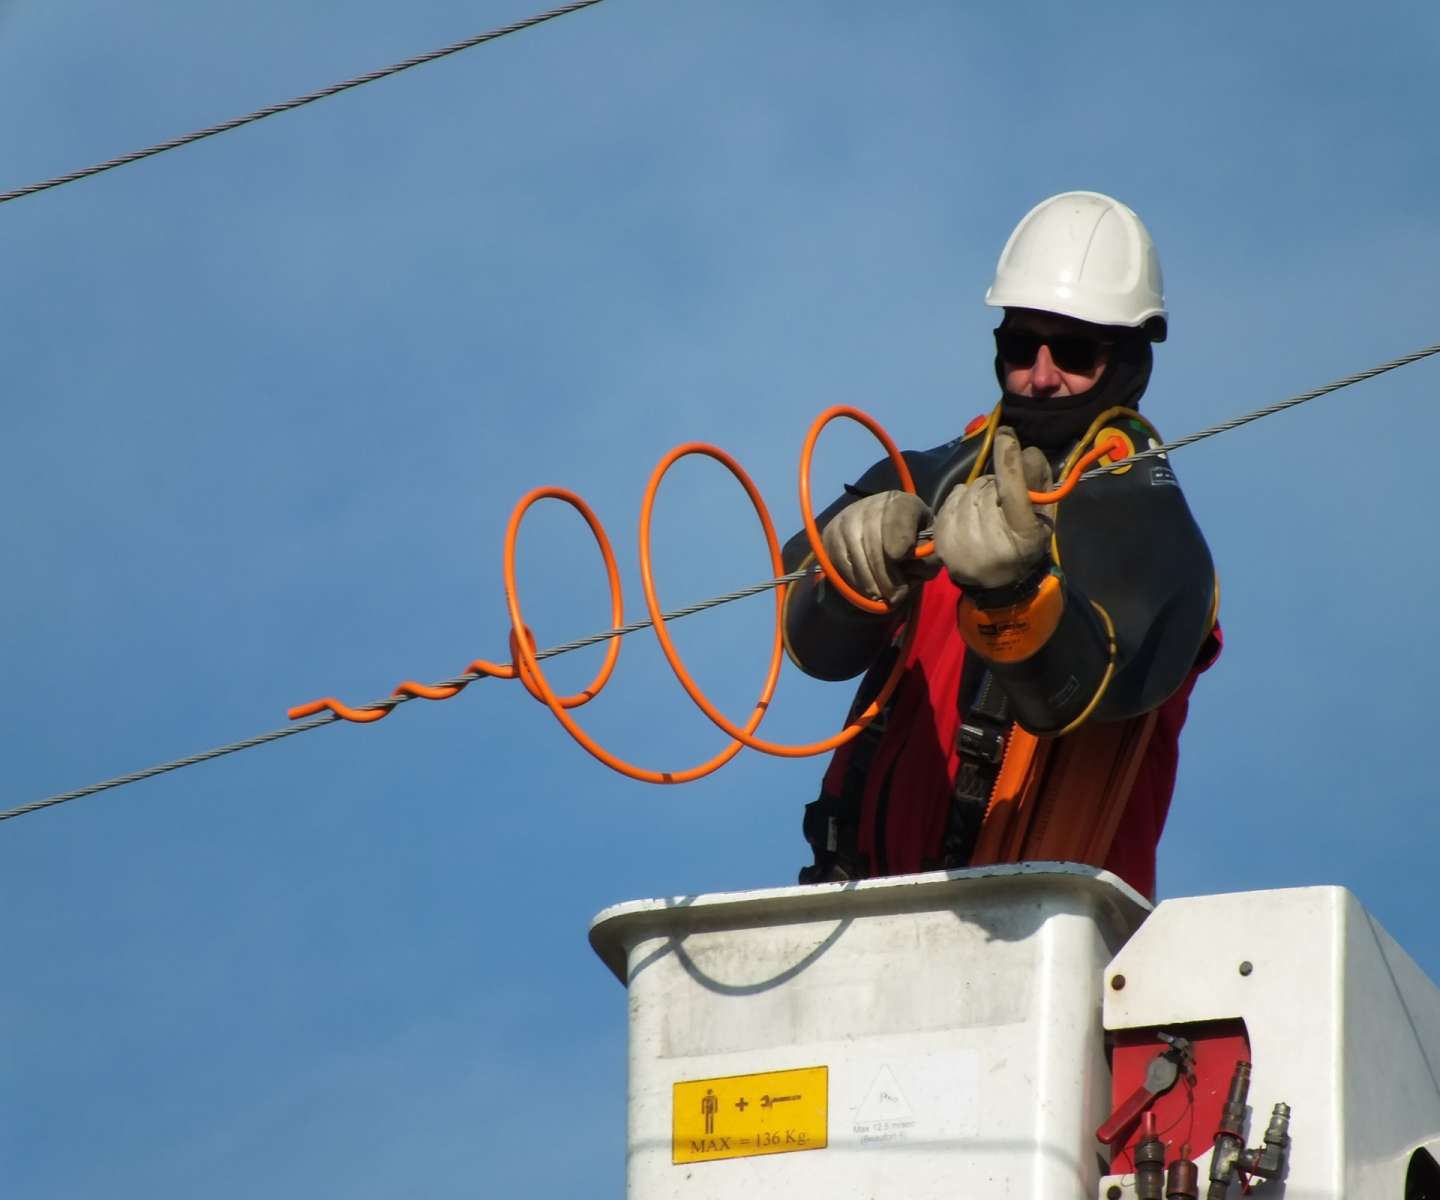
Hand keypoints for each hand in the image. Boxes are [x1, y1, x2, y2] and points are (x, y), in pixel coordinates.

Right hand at [820, 490, 937, 605]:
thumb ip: (928, 556)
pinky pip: (841, 563)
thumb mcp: (928, 545)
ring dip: (871, 582)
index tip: (902, 557)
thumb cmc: (911, 542)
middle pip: (874, 542)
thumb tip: (911, 568)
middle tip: (897, 596)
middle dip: (886, 575)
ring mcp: (846, 518)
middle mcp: (871, 504)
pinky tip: (868, 590)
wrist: (882, 533)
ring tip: (883, 597)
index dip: (899, 536)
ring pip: (856, 555)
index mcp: (901, 502)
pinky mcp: (830, 535)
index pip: (899, 514)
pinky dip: (855, 582)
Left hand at [933, 426, 1053, 590]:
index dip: (1009, 461)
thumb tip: (1024, 449)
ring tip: (986, 510)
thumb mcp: (1043, 516)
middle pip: (988, 488)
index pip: (1013, 491)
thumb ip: (1039, 482)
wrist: (998, 583)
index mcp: (1023, 535)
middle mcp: (991, 542)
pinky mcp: (943, 542)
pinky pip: (952, 498)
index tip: (1006, 434)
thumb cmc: (1025, 543)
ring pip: (969, 491)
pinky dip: (961, 498)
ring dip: (978, 492)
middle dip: (995, 485)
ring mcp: (963, 545)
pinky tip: (969, 513)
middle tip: (1001, 500)